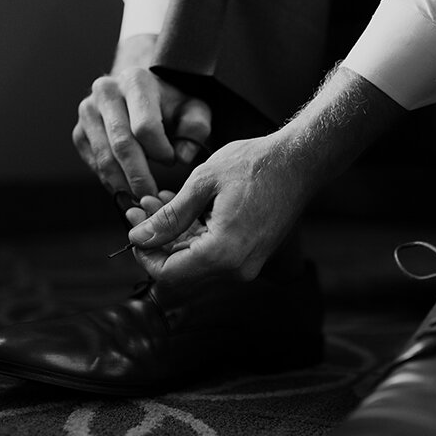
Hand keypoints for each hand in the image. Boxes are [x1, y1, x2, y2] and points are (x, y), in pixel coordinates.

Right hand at [72, 35, 211, 206]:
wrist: (144, 97)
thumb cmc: (173, 107)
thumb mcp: (194, 111)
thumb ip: (196, 130)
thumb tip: (182, 157)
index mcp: (136, 81)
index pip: (145, 126)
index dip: (160, 151)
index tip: (172, 162)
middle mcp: (105, 91)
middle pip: (122, 145)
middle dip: (139, 177)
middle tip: (154, 198)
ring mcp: (87, 112)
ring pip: (104, 158)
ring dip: (124, 185)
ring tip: (142, 200)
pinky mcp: (79, 132)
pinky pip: (94, 163)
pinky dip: (111, 182)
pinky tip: (128, 191)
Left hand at [123, 134, 311, 286]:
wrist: (300, 162)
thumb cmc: (256, 165)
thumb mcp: (203, 182)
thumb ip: (168, 216)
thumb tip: (138, 238)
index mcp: (223, 252)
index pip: (167, 273)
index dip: (144, 254)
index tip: (134, 226)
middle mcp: (237, 268)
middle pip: (180, 269)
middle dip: (156, 240)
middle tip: (138, 208)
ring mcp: (247, 265)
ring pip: (195, 261)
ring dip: (173, 235)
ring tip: (158, 200)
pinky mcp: (251, 255)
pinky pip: (213, 254)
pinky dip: (193, 234)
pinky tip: (183, 206)